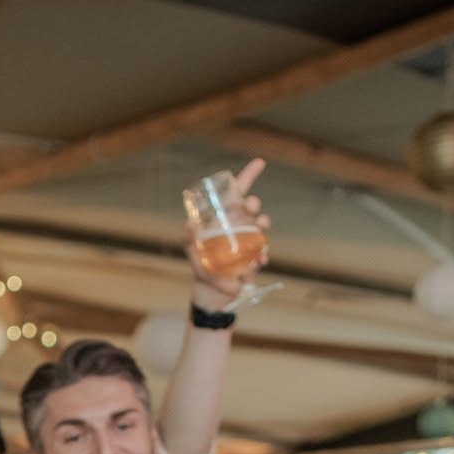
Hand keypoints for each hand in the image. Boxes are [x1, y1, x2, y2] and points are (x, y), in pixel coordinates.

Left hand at [186, 157, 267, 308]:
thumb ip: (189, 238)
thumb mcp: (192, 251)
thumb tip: (190, 225)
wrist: (212, 290)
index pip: (238, 191)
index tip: (259, 162)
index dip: (249, 175)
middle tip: (251, 208)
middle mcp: (239, 224)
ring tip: (260, 236)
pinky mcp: (256, 255)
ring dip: (263, 227)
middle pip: (252, 207)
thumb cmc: (201, 265)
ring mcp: (250, 239)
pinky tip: (259, 261)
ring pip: (262, 225)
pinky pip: (264, 251)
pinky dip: (263, 255)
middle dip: (254, 205)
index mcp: (225, 216)